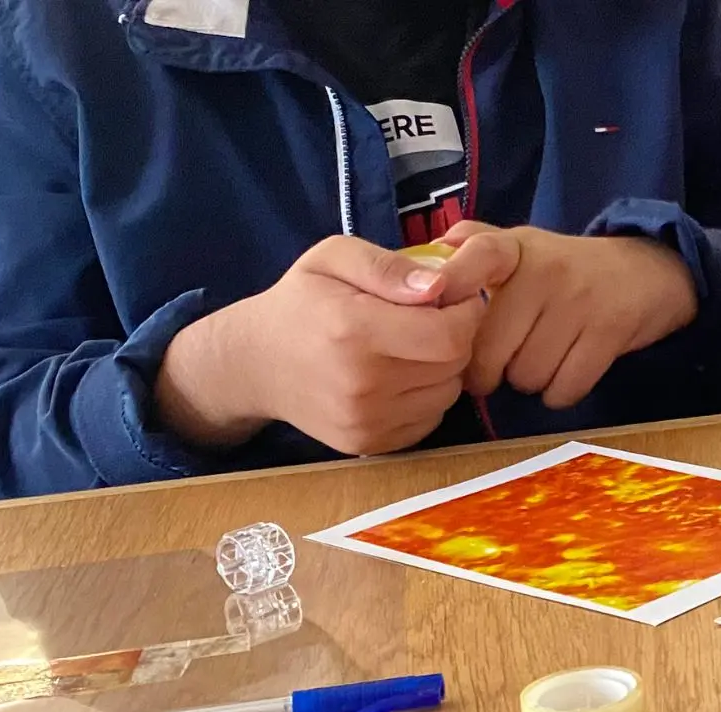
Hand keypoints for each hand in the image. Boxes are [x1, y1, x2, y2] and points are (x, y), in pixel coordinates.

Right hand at [156, 236, 481, 455]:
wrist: (255, 364)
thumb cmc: (300, 302)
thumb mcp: (332, 258)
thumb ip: (387, 266)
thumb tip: (440, 286)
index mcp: (354, 331)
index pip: (449, 334)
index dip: (465, 312)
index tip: (453, 298)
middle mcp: (362, 384)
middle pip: (454, 364)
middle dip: (456, 336)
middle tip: (433, 319)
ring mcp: (366, 421)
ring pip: (447, 393)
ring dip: (443, 368)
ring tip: (411, 346)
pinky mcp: (370, 445)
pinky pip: (430, 418)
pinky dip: (426, 396)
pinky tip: (399, 375)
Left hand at [428, 222, 699, 408]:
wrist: (650, 273)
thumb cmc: (570, 270)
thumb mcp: (525, 247)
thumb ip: (476, 248)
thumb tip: (431, 252)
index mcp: (516, 249)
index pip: (477, 254)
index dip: (452, 281)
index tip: (432, 305)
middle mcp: (545, 270)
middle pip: (491, 349)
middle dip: (489, 372)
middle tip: (498, 367)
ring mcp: (578, 301)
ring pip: (527, 375)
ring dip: (529, 383)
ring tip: (539, 363)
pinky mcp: (608, 331)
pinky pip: (565, 387)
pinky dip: (560, 394)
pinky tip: (563, 375)